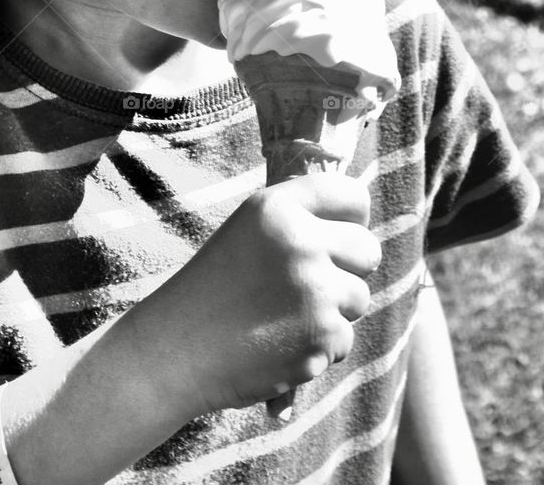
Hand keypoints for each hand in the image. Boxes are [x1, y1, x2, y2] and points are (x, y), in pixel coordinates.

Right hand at [128, 174, 380, 414]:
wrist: (176, 349)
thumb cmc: (213, 288)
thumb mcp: (250, 231)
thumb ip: (299, 220)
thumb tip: (359, 224)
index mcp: (278, 206)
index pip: (352, 195)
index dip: (353, 217)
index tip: (339, 234)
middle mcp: (300, 240)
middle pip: (368, 249)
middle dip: (350, 269)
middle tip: (316, 284)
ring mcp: (314, 289)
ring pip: (359, 298)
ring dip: (333, 312)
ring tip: (285, 317)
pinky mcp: (321, 335)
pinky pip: (344, 339)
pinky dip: (319, 348)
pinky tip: (281, 345)